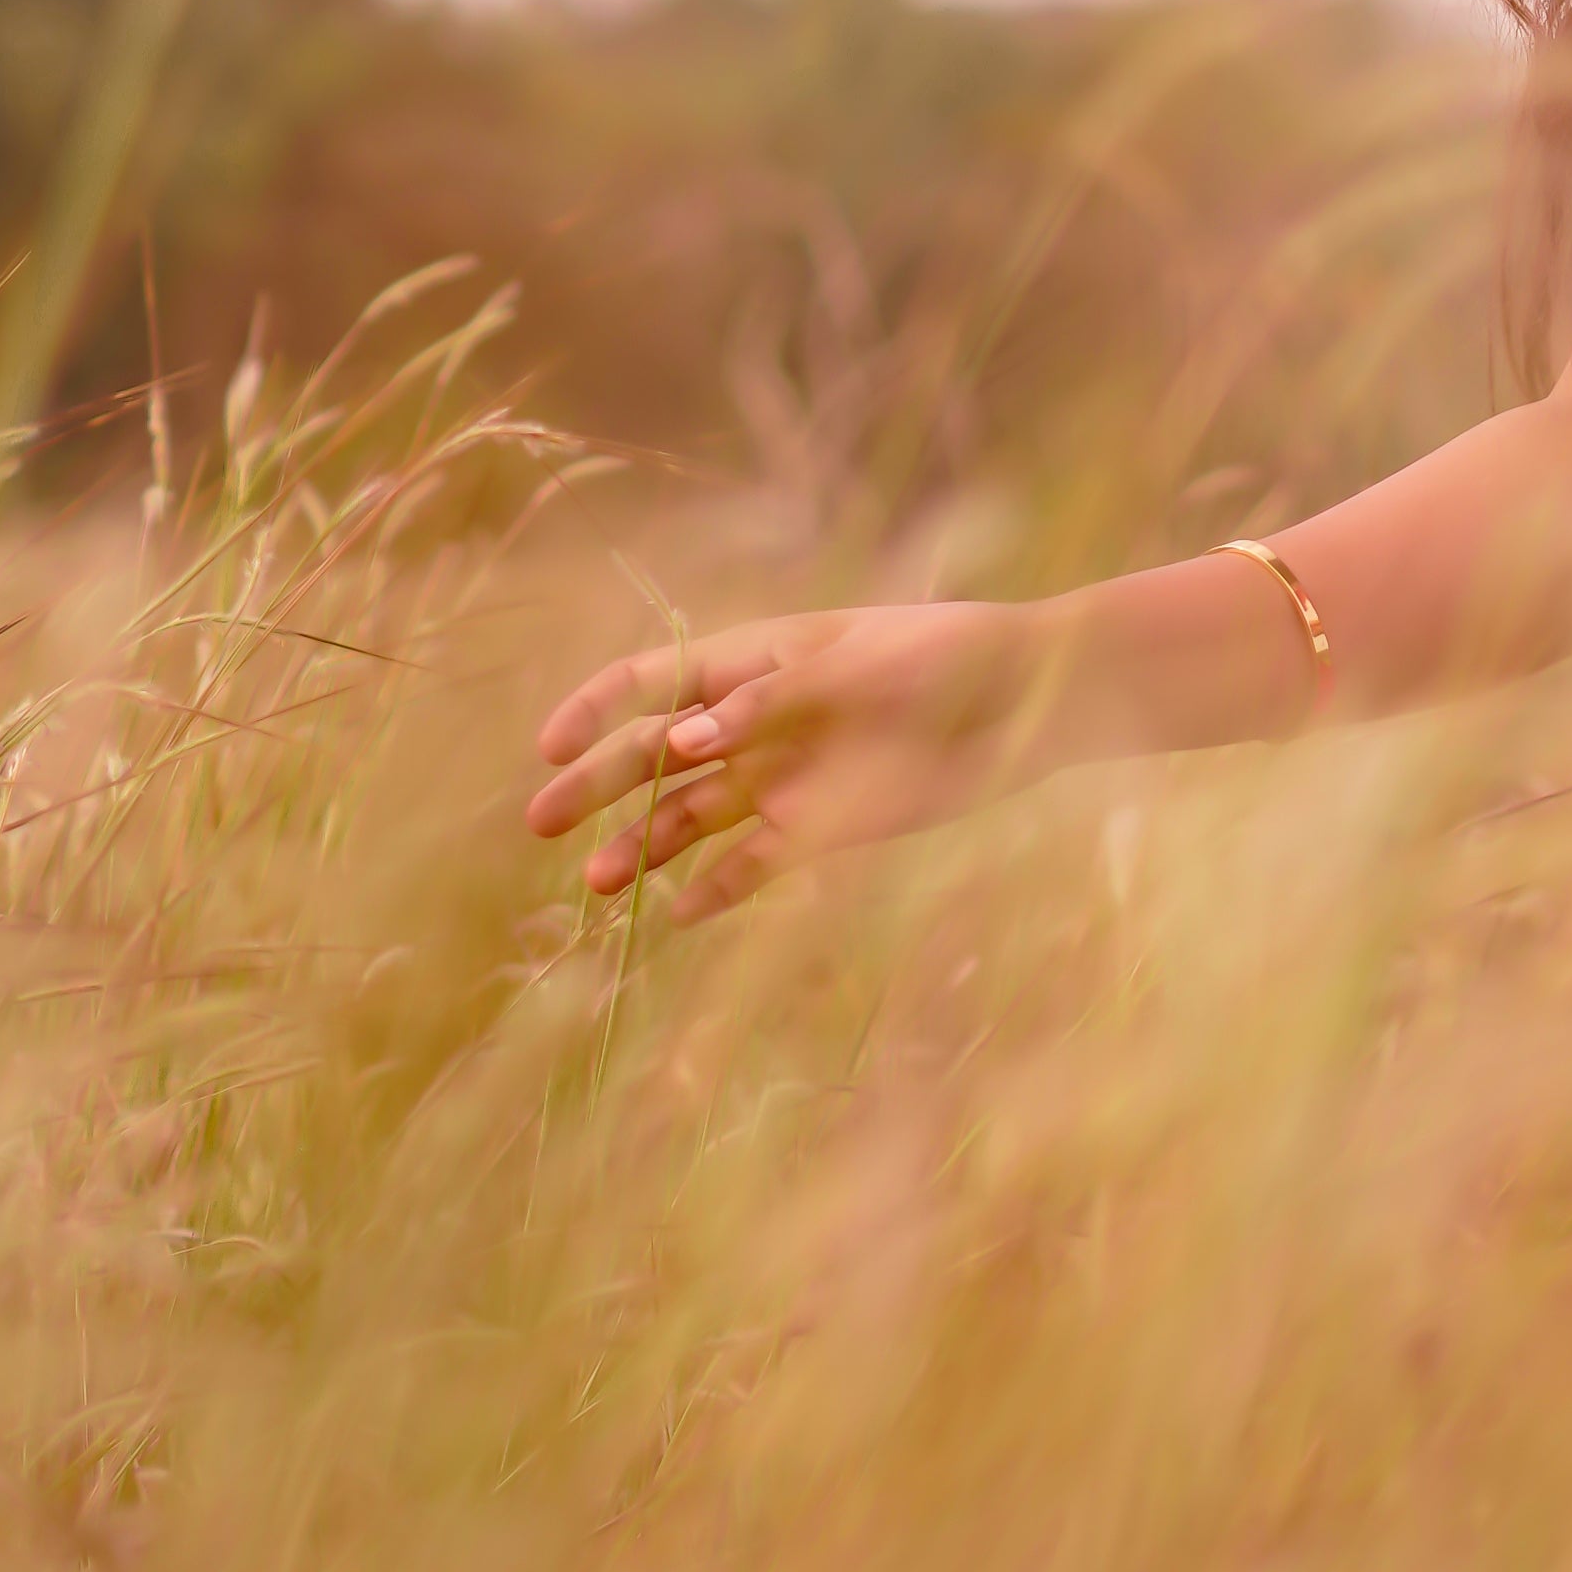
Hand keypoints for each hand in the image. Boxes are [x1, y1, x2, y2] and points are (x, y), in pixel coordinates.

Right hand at [523, 596, 1060, 926]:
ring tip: (602, 882)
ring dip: (644, 843)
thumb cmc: (945, 656)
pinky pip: (750, 864)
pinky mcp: (821, 827)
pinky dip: (713, 889)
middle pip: (655, 753)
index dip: (596, 708)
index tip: (548, 746)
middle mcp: (756, 721)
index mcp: (757, 660)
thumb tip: (686, 737)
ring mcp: (784, 776)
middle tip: (542, 823)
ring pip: (691, 815)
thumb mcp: (857, 665)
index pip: (654, 677)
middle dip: (597, 784)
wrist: (1028, 702)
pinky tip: (675, 914)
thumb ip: (770, 703)